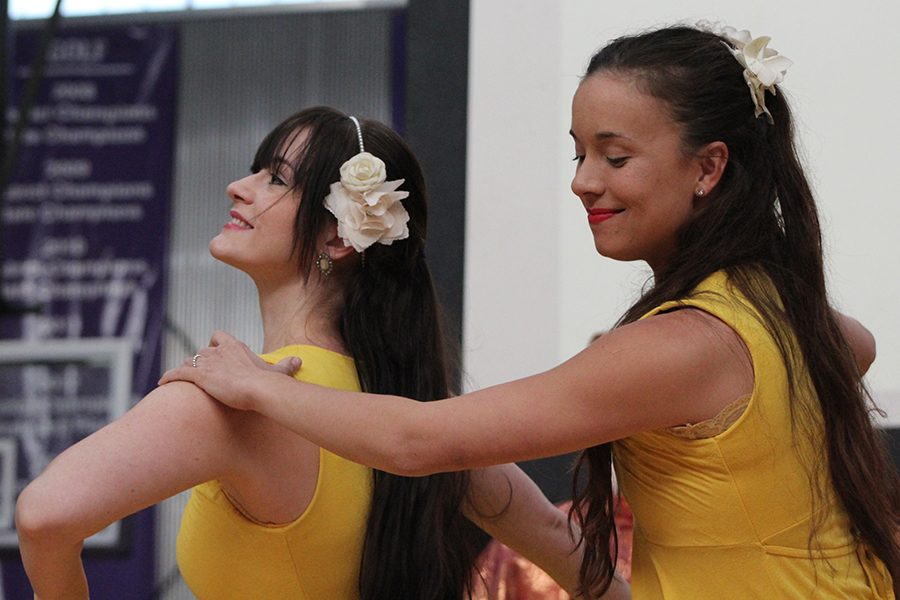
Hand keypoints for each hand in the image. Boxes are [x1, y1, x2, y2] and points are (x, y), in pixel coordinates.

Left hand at [159, 330, 300, 410]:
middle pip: (201, 350)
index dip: (215, 345)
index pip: (219, 337)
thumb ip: (286, 365)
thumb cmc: (269, 382)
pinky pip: (178, 372)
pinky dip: (169, 376)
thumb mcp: (279, 372)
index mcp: (236, 347)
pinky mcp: (199, 375)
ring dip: (185, 368)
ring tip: (181, 380)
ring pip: (189, 360)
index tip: (216, 354)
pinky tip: (161, 382)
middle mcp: (219, 351)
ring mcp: (208, 363)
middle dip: (199, 360)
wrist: (260, 389)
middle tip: (199, 372)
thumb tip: (298, 361)